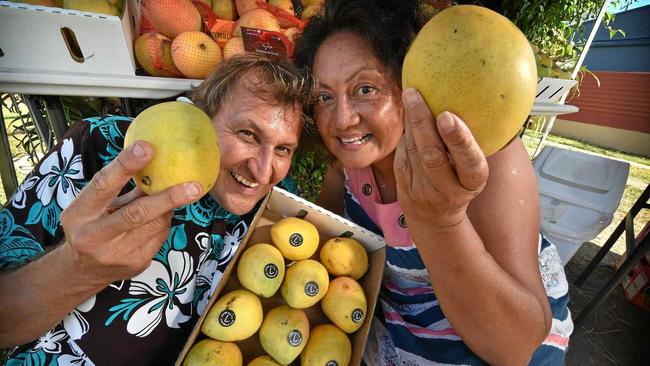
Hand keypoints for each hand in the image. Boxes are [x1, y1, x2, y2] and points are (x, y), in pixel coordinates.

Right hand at [59, 141, 202, 284]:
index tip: (147, 148)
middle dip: (169, 198)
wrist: (81, 271)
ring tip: (172, 197)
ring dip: (167, 208)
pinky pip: (160, 237)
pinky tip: (157, 219)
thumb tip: (152, 161)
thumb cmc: (88, 226)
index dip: (125, 165)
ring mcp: (116, 254)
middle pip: (137, 213)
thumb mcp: (92, 206)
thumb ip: (119, 188)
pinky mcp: (134, 264)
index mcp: (79, 214)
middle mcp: (95, 236)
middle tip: (194, 186)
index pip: (103, 185)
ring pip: (155, 224)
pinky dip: (163, 223)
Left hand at [394, 89, 488, 229]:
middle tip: (415, 95)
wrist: (436, 219)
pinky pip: (402, 157)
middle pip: (432, 155)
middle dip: (422, 122)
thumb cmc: (459, 183)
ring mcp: (423, 192)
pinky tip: (409, 119)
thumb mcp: (471, 171)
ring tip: (411, 97)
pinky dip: (406, 136)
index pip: (469, 161)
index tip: (447, 116)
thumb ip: (468, 146)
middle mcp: (448, 190)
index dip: (458, 139)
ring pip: (414, 152)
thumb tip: (460, 100)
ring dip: (411, 123)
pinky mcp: (404, 189)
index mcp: (472, 183)